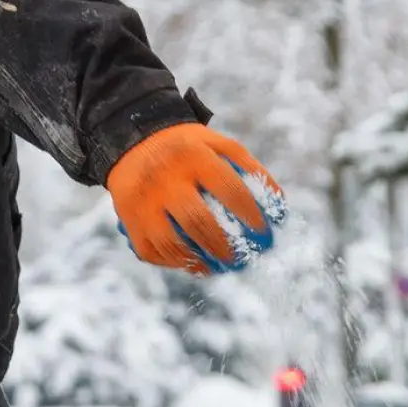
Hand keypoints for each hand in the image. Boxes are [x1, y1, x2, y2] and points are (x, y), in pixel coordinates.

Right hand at [106, 123, 284, 274]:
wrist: (134, 139)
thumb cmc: (187, 148)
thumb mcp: (217, 142)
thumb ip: (249, 167)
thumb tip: (278, 204)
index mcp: (193, 157)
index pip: (229, 190)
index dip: (251, 215)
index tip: (265, 233)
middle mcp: (165, 179)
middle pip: (197, 222)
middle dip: (223, 246)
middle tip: (241, 259)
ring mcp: (143, 201)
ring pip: (170, 243)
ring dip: (197, 261)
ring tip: (217, 267)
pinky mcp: (129, 219)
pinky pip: (151, 250)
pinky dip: (173, 263)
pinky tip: (192, 264)